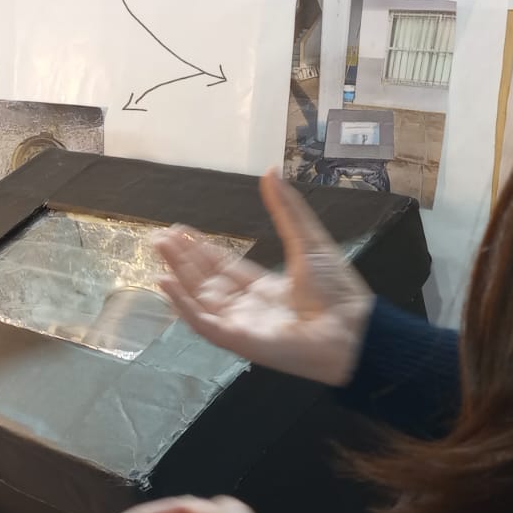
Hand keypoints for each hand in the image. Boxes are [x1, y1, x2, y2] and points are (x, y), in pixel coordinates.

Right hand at [154, 170, 374, 385]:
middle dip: (182, 259)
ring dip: (178, 274)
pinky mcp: (239, 341)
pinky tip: (166, 283)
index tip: (180, 231)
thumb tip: (270, 172)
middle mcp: (249, 307)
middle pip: (206, 281)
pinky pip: (203, 323)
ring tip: (159, 249)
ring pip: (199, 298)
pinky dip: (183, 304)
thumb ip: (286, 209)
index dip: (201, 250)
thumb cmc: (337, 289)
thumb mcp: (308, 240)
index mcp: (266, 288)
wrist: (354, 326)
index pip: (224, 267)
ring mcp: (242, 325)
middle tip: (159, 237)